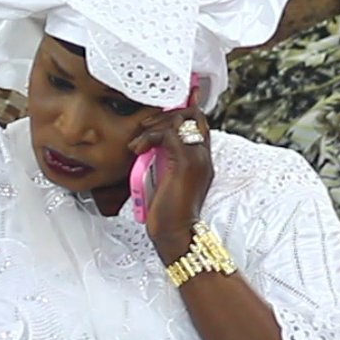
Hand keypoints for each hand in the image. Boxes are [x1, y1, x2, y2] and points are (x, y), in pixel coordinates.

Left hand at [132, 107, 215, 263]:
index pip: (199, 124)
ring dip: (154, 124)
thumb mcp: (165, 180)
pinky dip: (148, 137)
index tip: (166, 105)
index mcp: (201, 160)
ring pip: (180, 120)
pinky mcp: (185, 162)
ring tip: (138, 141)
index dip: (184, 110)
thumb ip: (163, 161)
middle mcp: (203, 156)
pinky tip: (137, 149)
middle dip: (166, 114)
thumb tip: (149, 146)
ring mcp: (196, 158)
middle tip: (145, 126)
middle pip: (193, 115)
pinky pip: (167, 134)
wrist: (176, 235)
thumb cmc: (167, 214)